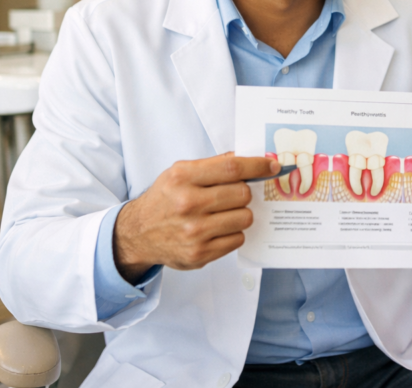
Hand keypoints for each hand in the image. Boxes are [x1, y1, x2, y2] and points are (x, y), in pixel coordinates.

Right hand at [113, 152, 279, 282]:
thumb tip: (251, 158)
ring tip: (223, 213)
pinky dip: (233, 233)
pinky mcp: (199, 253)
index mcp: (183, 177)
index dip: (258, 166)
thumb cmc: (165, 199)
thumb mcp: (181, 172)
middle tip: (233, 195)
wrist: (138, 233)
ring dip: (240, 214)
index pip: (232, 168)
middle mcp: (187, 204)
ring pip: (245, 218)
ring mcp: (194, 231)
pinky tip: (217, 229)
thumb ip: (214, 165)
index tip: (273, 166)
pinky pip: (238, 239)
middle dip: (244, 193)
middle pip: (243, 194)